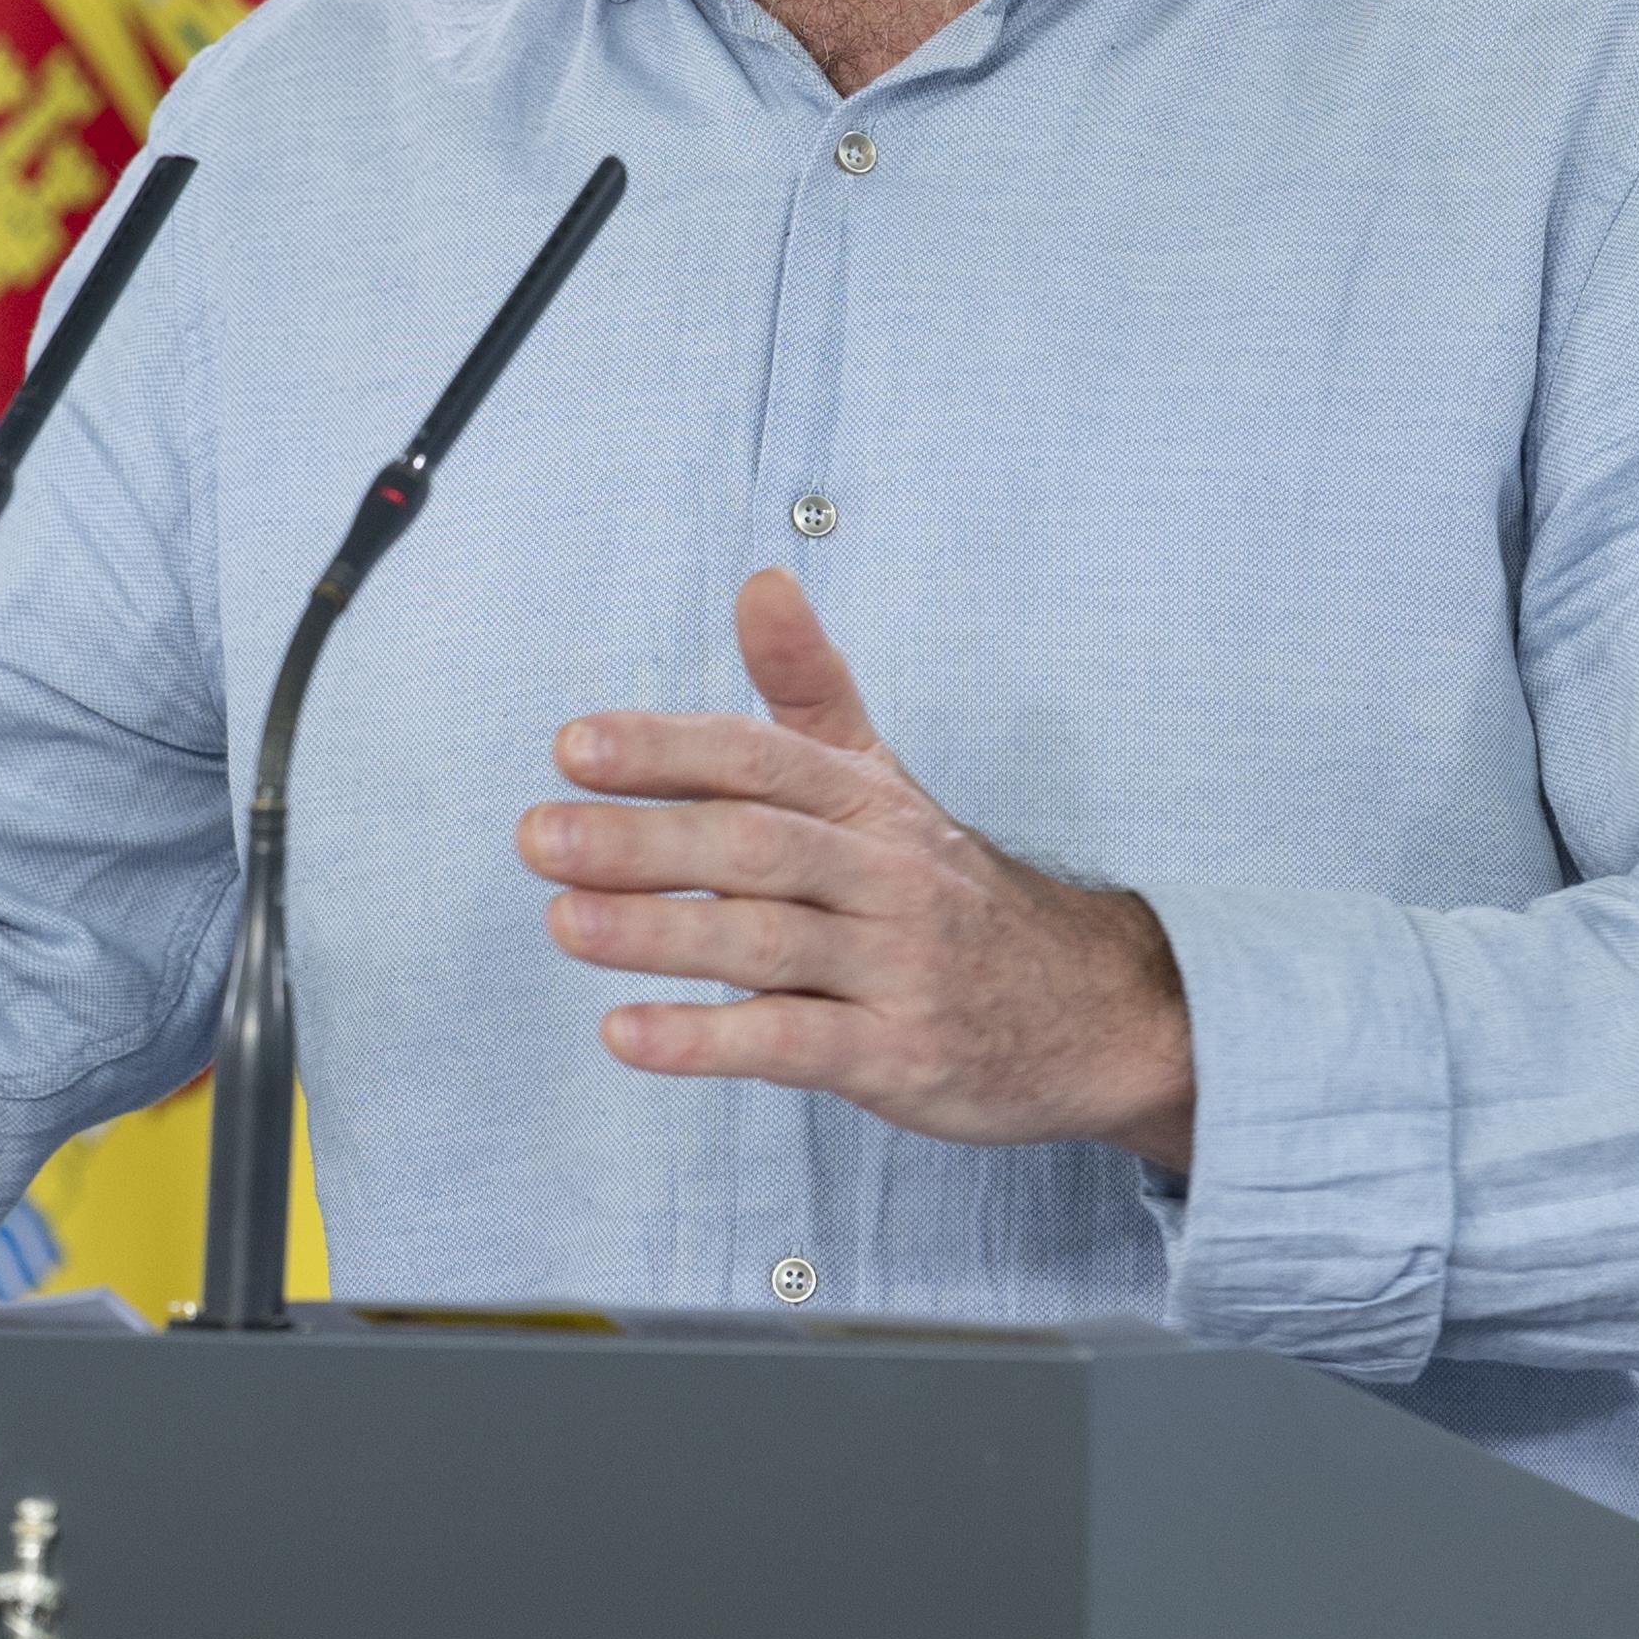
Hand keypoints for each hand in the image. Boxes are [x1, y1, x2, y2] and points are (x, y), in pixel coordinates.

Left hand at [519, 569, 1194, 1163]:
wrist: (1100, 1007)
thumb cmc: (951, 891)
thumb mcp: (885, 781)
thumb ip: (809, 689)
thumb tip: (761, 583)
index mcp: (869, 800)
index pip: (762, 758)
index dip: (669, 749)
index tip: (575, 746)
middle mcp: (885, 875)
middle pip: (757, 844)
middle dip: (644, 838)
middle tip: (538, 834)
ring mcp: (896, 967)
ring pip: (770, 940)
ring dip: (661, 932)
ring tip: (562, 922)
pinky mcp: (899, 1056)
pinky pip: (796, 1044)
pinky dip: (708, 1040)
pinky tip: (627, 1034)